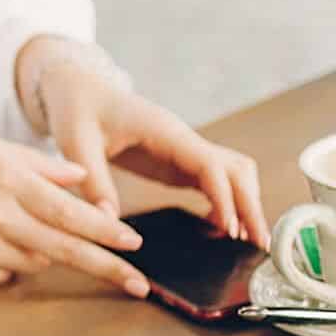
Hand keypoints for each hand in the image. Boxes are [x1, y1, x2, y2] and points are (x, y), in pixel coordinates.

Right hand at [0, 135, 150, 296]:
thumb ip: (37, 164)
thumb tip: (82, 178)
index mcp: (6, 179)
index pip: (69, 210)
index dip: (104, 230)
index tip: (134, 242)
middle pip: (66, 248)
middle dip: (107, 265)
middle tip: (139, 282)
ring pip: (36, 261)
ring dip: (45, 252)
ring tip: (16, 230)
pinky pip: (6, 274)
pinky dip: (8, 261)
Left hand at [27, 50, 267, 247]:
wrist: (80, 91)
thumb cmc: (78, 109)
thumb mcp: (75, 143)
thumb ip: (93, 180)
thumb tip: (108, 220)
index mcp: (165, 131)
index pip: (209, 164)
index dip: (224, 196)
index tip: (230, 228)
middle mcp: (183, 139)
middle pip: (234, 170)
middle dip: (250, 205)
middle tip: (260, 244)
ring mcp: (184, 151)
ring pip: (232, 174)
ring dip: (245, 203)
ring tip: (251, 242)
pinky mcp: (177, 162)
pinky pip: (213, 182)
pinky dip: (226, 204)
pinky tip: (225, 230)